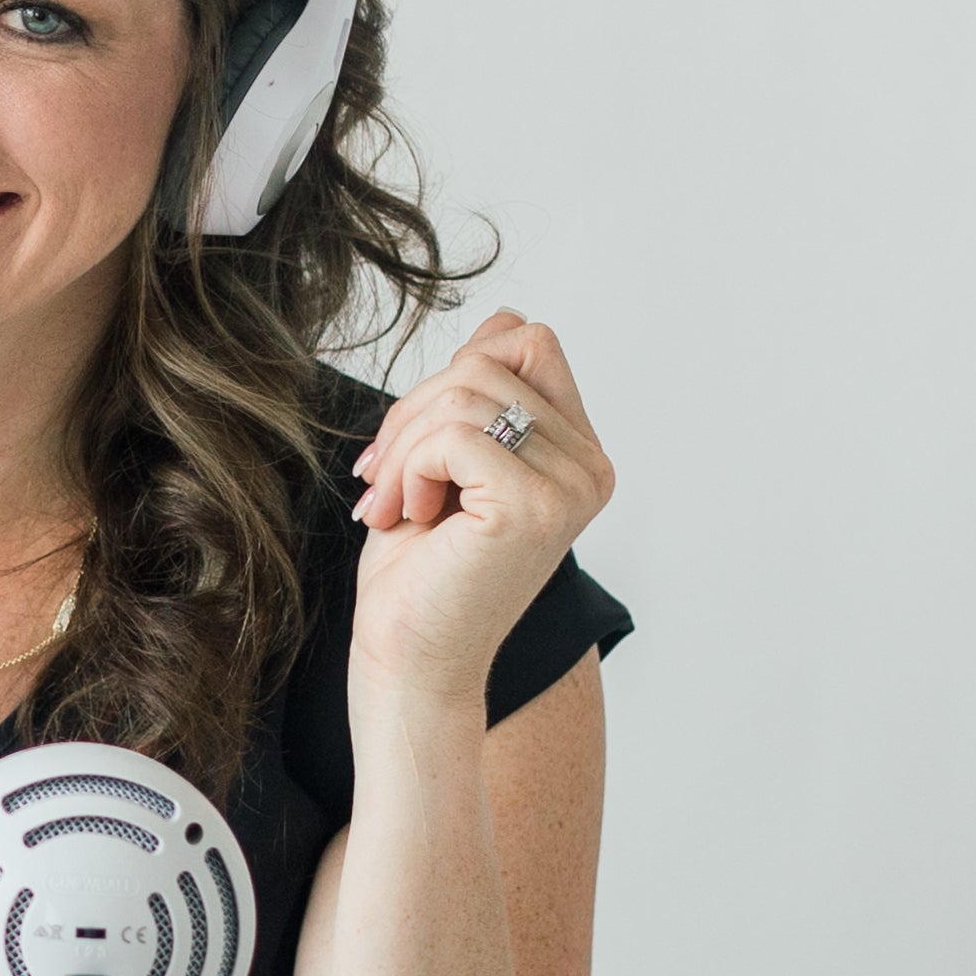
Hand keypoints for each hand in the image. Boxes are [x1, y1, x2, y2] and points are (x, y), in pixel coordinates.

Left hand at [344, 311, 615, 722]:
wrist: (408, 657)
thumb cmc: (419, 570)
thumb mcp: (449, 457)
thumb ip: (483, 393)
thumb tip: (503, 318)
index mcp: (579, 452)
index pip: (528, 341)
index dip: (458, 369)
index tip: (413, 441)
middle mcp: (590, 467)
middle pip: (491, 359)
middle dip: (416, 408)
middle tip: (385, 477)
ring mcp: (571, 487)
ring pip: (469, 391)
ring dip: (405, 444)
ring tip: (395, 503)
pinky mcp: (535, 505)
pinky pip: (455, 433)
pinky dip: (411, 467)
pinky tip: (409, 515)